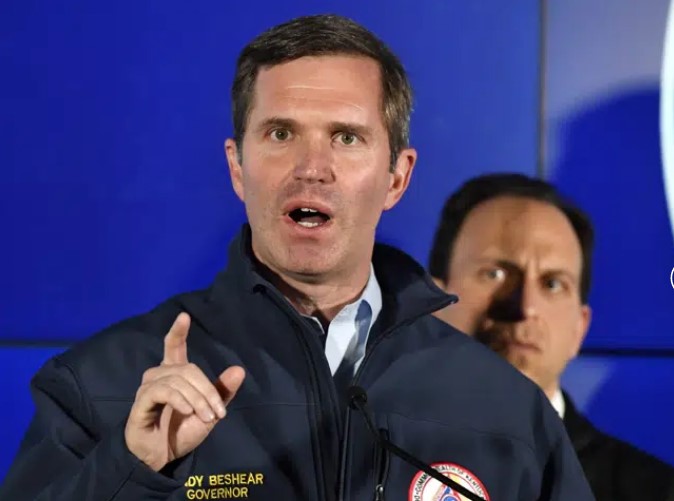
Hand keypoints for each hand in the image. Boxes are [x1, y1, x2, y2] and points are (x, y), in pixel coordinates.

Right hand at [124, 313, 244, 470]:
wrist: (163, 458)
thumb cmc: (182, 431)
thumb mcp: (210, 412)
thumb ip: (222, 392)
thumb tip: (239, 369)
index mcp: (175, 374)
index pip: (174, 347)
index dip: (178, 331)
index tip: (184, 316)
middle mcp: (159, 376)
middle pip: (188, 369)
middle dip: (207, 390)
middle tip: (218, 412)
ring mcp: (148, 388)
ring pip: (178, 379)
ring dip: (197, 398)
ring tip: (206, 417)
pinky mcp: (141, 402)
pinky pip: (162, 391)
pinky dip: (180, 400)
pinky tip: (188, 412)